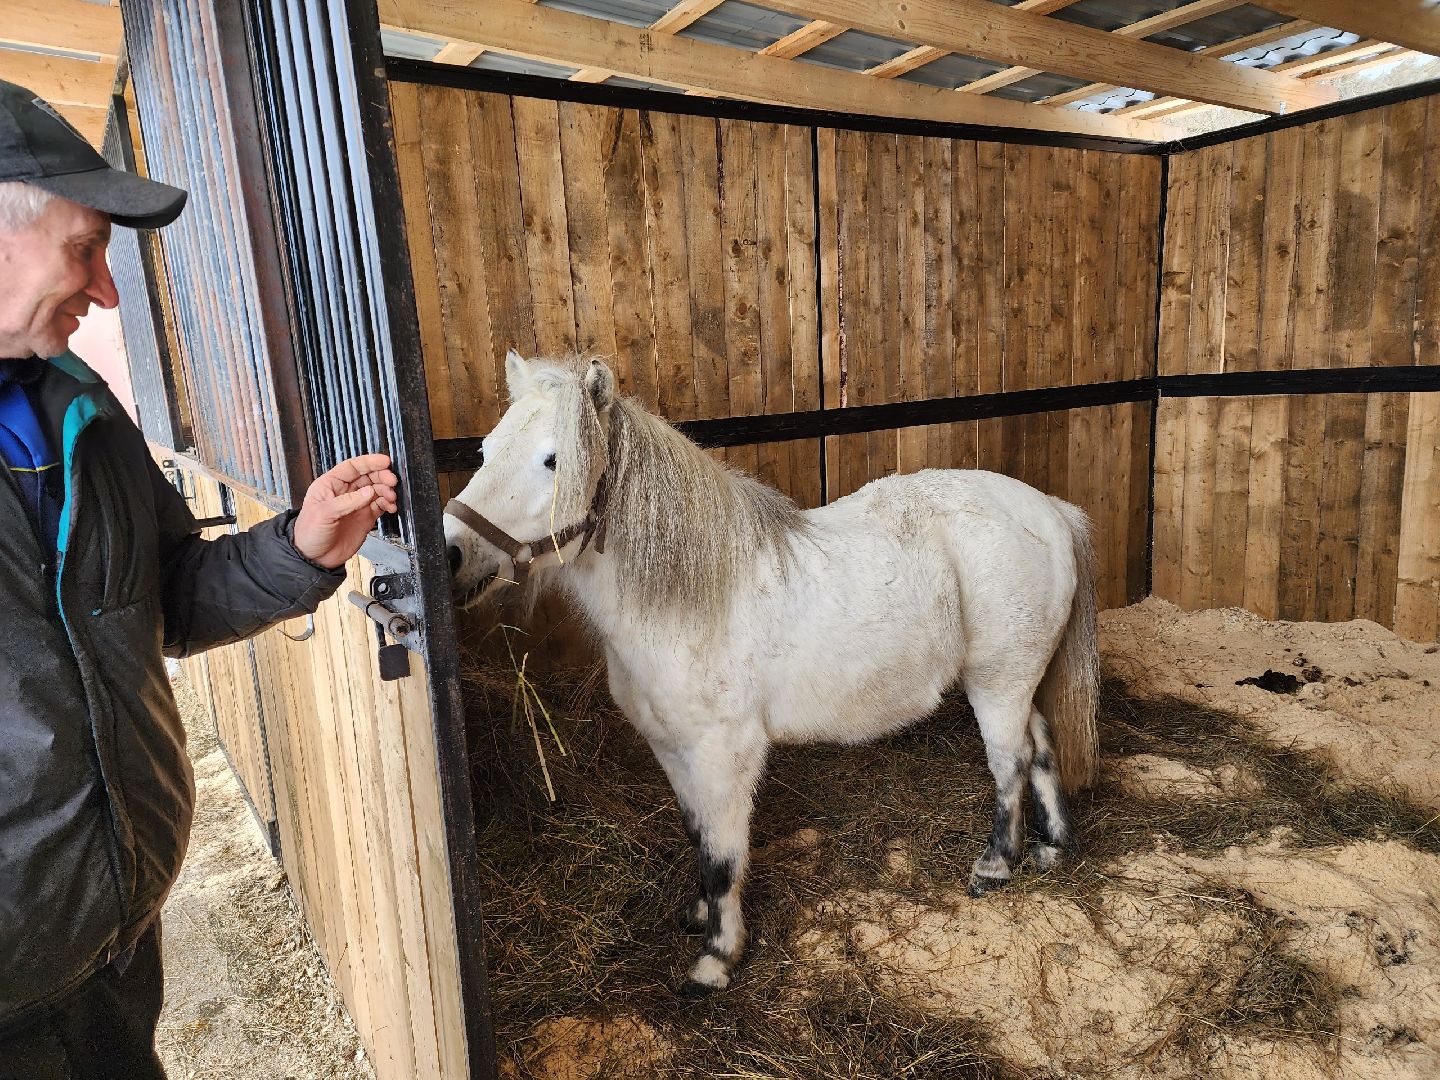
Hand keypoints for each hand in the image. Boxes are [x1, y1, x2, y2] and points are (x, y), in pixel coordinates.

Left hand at [292, 454, 399, 568]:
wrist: (314, 558)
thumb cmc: (309, 533)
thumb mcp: (323, 513)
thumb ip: (347, 502)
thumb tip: (368, 491)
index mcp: (330, 485)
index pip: (352, 467)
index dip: (369, 462)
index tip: (384, 462)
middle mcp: (345, 492)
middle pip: (367, 477)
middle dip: (381, 476)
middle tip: (392, 481)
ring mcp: (356, 505)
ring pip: (376, 490)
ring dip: (386, 490)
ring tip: (391, 497)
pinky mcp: (365, 517)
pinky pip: (380, 505)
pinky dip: (388, 504)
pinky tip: (391, 506)